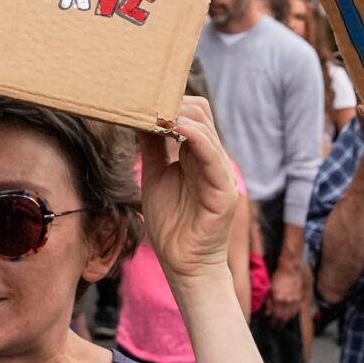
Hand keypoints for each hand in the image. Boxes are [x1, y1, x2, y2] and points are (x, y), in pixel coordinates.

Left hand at [143, 96, 238, 287]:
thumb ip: (153, 149)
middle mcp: (211, 159)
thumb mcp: (155, 177)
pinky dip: (195, 137)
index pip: (193, 114)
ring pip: (206, 128)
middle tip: (146, 102)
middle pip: (201, 113)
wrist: (183, 265)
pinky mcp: (223, 190)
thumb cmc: (171, 225)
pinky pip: (213, 155)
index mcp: (196, 155)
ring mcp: (219, 173)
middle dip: (173, 103)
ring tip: (155, 113)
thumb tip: (140, 119)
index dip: (172, 103)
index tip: (144, 97)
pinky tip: (176, 129)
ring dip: (180, 116)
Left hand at [266, 261, 305, 322]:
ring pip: (290, 315)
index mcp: (277, 298)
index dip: (273, 321)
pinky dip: (292, 316)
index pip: (275, 314)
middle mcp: (286, 300)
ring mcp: (294, 300)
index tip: (272, 324)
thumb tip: (267, 313)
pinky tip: (290, 318)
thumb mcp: (270, 289)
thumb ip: (269, 302)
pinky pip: (296, 310)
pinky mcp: (299, 298)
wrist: (290, 269)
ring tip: (282, 324)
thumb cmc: (278, 277)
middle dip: (279, 323)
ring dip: (285, 321)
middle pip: (282, 317)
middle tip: (276, 327)